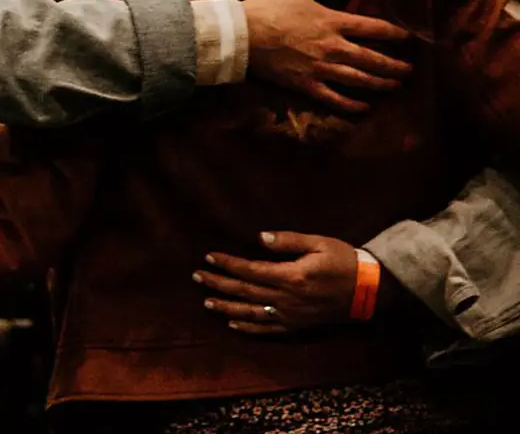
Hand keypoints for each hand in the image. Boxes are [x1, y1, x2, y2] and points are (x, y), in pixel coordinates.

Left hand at [193, 231, 358, 334]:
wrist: (371, 290)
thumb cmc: (344, 261)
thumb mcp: (319, 243)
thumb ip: (288, 241)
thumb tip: (260, 237)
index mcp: (291, 276)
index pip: (249, 270)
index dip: (227, 264)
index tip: (208, 257)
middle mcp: (287, 298)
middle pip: (244, 291)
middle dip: (218, 284)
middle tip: (196, 277)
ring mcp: (292, 315)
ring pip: (251, 313)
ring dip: (227, 307)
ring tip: (206, 302)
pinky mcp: (298, 325)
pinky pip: (269, 329)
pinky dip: (249, 327)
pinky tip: (233, 324)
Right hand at [243, 0, 410, 112]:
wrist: (242, 34)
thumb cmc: (267, 8)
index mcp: (333, 22)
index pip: (374, 28)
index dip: (395, 33)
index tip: (407, 38)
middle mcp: (334, 47)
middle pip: (374, 59)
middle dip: (395, 65)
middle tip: (409, 70)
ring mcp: (321, 68)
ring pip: (361, 80)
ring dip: (382, 84)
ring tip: (395, 86)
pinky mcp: (307, 85)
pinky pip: (336, 99)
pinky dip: (353, 105)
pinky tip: (365, 106)